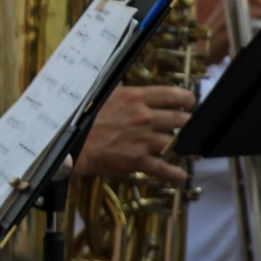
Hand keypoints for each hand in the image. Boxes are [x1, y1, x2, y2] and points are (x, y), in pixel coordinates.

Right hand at [73, 85, 193, 185]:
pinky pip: (163, 168)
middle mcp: (144, 117)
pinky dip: (175, 174)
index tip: (189, 102)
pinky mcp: (138, 160)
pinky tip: (180, 175)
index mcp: (136, 98)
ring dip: (183, 145)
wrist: (72, 145)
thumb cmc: (82, 119)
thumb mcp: (102, 95)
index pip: (172, 94)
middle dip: (187, 122)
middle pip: (180, 118)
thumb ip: (120, 92)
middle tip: (188, 124)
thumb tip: (126, 86)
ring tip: (187, 148)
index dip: (186, 98)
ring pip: (176, 141)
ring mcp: (143, 139)